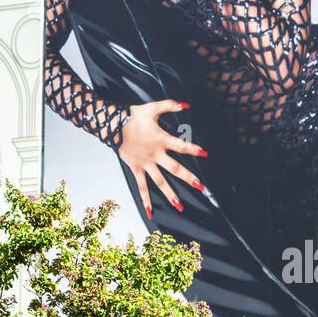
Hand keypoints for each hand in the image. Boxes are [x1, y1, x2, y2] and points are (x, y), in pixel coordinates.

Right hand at [117, 99, 207, 216]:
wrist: (112, 124)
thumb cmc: (133, 116)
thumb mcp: (152, 107)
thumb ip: (169, 105)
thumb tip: (185, 104)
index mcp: (161, 140)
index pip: (181, 146)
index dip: (193, 149)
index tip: (205, 154)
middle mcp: (155, 154)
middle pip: (174, 168)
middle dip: (188, 177)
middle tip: (200, 187)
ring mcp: (145, 163)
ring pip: (160, 181)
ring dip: (170, 194)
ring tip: (180, 206)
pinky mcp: (135, 168)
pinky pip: (141, 186)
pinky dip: (146, 200)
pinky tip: (150, 212)